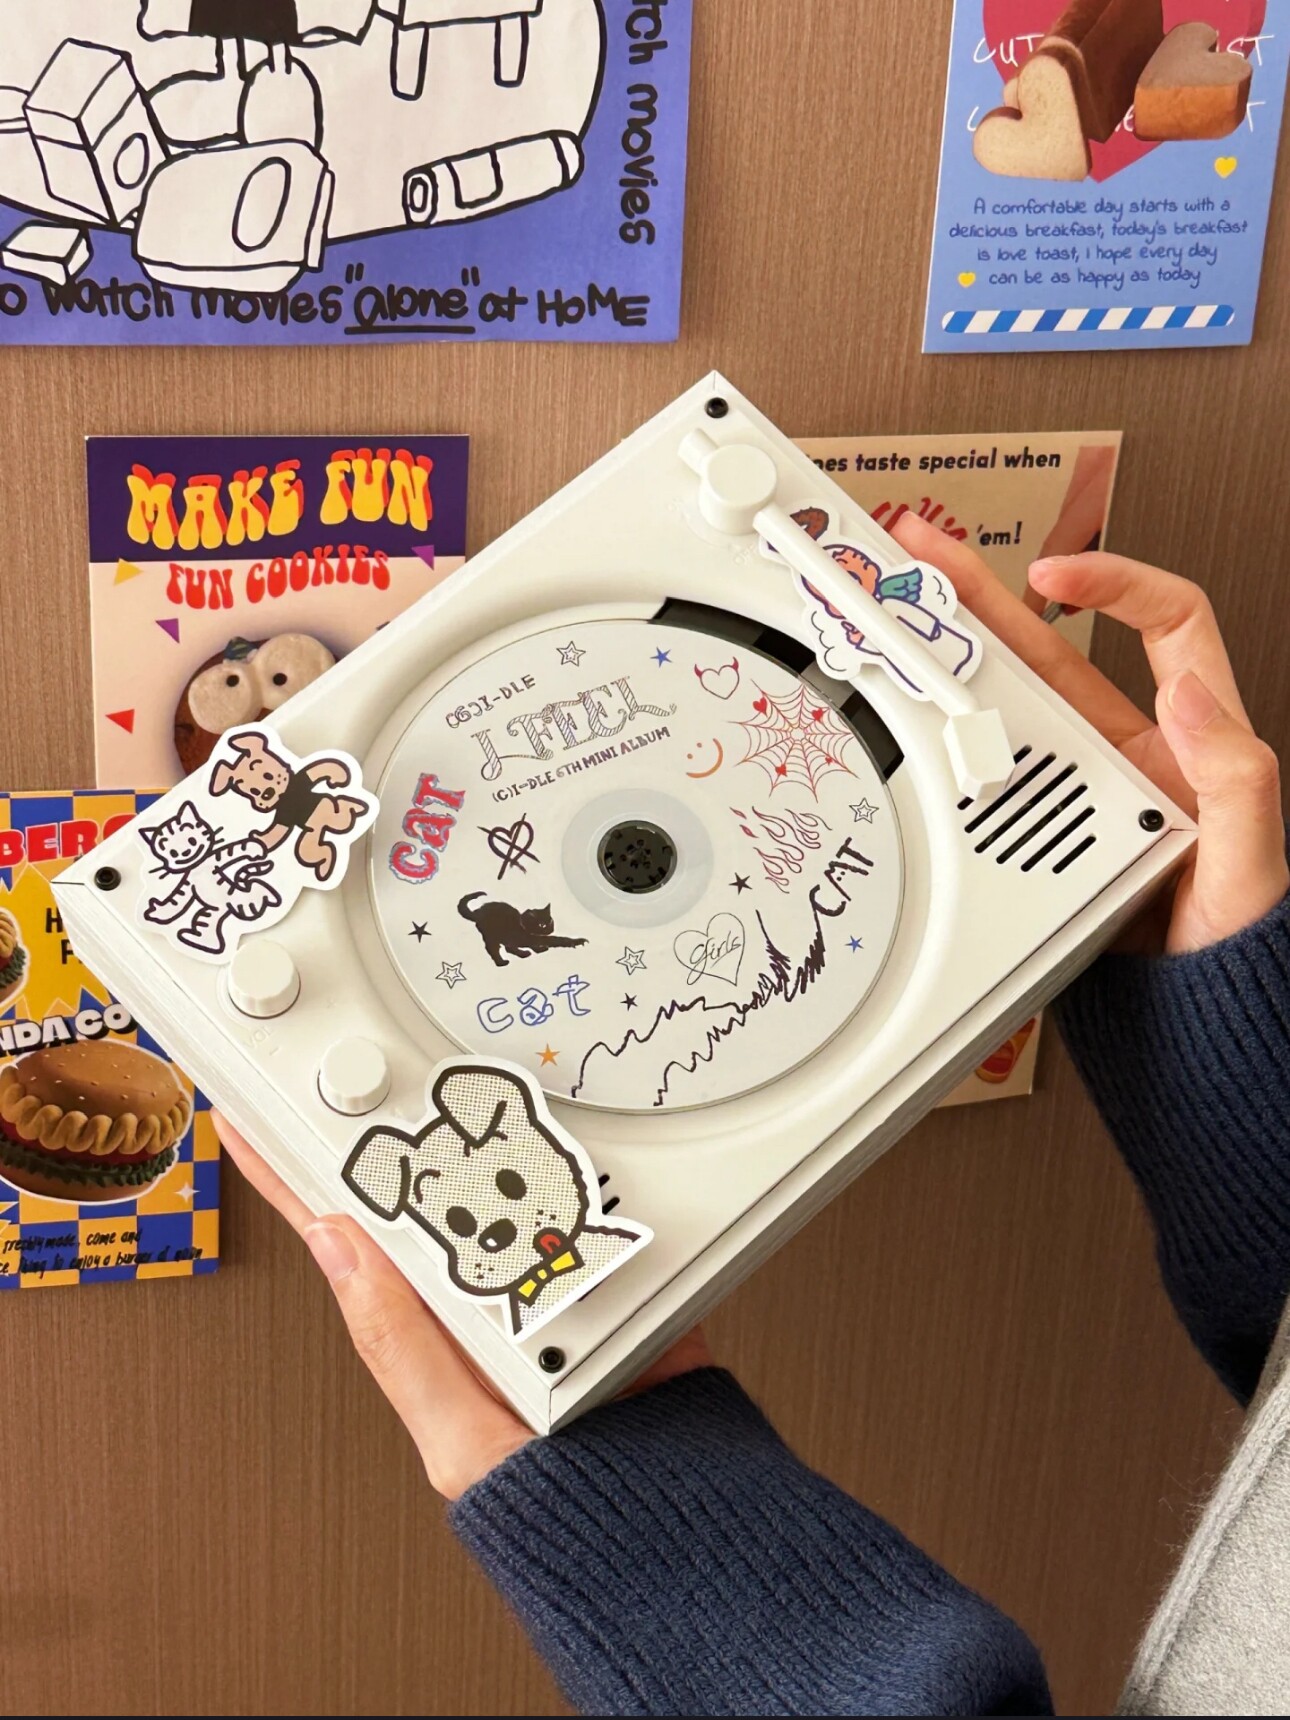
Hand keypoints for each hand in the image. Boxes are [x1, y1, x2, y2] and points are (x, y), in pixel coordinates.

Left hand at [214, 1113, 712, 1499]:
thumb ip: (401, 1346)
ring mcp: (548, 1268)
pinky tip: (584, 1140)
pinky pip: (603, 1201)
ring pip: (517, 1179)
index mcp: (427, 1323)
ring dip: (508, 1143)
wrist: (671, 1519)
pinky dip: (600, 1168)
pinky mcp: (615, 1263)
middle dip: (405, 1128)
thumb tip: (341, 1251)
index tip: (258, 1124)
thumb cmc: (559, 1503)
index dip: (299, 1182)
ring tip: (482, 1100)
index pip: (348, 1238)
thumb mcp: (457, 1438)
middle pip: (434, 1187)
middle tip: (373, 1060)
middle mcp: (480, 1287)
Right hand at [892, 514, 1286, 953]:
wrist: (1188, 1013)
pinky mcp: (1035, 829)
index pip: (1166, 623)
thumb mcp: (1252, 859)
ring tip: (903, 610)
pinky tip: (909, 709)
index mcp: (1187, 739)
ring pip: (1009, 702)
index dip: (1114, 585)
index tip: (1058, 573)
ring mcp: (1074, 787)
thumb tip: (1189, 698)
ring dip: (956, 653)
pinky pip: (990, 770)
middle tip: (931, 558)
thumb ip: (1235, 778)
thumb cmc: (1232, 939)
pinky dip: (946, 736)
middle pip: (1053, 649)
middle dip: (988, 594)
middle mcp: (1124, 751)